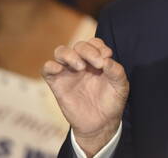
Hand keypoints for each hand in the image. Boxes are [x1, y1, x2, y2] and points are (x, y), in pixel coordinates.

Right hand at [42, 38, 128, 154]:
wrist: (100, 124)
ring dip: (70, 54)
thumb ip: (116, 71)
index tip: (107, 57)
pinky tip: (60, 70)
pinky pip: (47, 68)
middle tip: (98, 64)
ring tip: (80, 67)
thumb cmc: (111, 102)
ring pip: (61, 51)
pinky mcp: (57, 84)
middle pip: (79, 45)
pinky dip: (50, 65)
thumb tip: (107, 59)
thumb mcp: (121, 86)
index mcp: (97, 60)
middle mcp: (82, 63)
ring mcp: (68, 72)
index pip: (94, 43)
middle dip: (88, 51)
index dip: (99, 46)